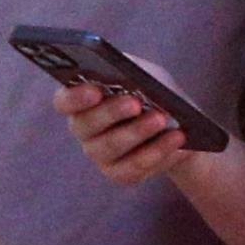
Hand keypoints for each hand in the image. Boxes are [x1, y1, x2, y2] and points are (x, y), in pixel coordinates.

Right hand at [54, 74, 200, 186]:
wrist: (180, 124)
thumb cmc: (154, 91)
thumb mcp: (146, 73)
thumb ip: (133, 70)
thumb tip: (128, 75)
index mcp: (81, 99)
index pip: (64, 101)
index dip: (75, 97)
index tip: (95, 90)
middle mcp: (84, 129)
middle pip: (86, 125)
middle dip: (111, 112)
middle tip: (135, 103)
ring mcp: (99, 154)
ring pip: (111, 146)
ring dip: (137, 132)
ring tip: (161, 119)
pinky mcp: (119, 174)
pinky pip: (134, 167)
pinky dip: (157, 152)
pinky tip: (176, 139)